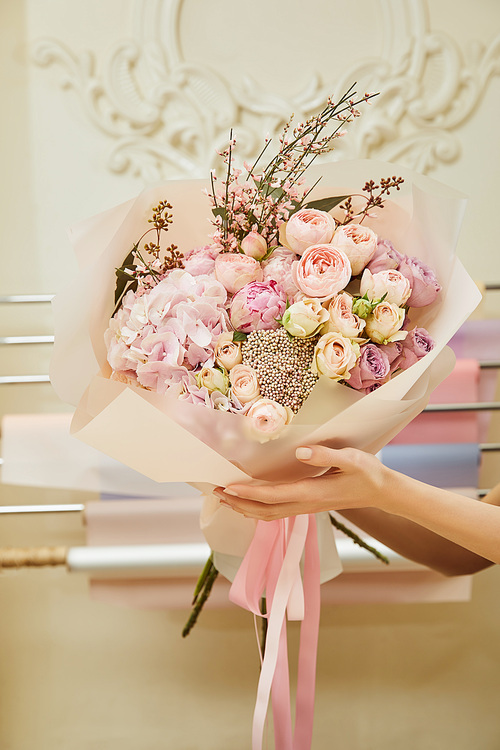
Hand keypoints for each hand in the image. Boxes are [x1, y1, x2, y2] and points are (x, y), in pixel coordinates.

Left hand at [213, 445, 387, 520]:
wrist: (383, 492)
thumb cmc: (368, 473)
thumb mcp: (351, 459)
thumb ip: (326, 455)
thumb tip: (300, 453)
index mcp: (312, 492)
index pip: (274, 496)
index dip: (250, 493)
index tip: (229, 487)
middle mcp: (306, 504)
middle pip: (265, 511)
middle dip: (239, 503)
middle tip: (216, 492)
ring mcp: (306, 507)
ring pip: (269, 514)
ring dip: (245, 507)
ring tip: (224, 497)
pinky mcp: (308, 505)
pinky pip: (277, 511)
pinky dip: (258, 508)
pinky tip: (249, 501)